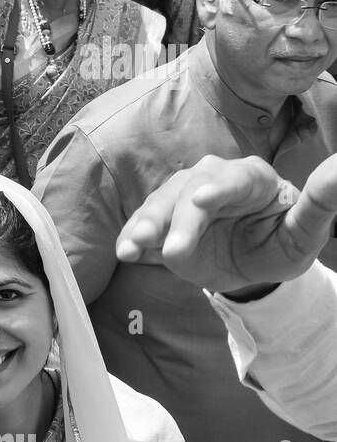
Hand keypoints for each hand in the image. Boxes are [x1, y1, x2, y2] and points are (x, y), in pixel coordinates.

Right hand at [114, 153, 336, 293]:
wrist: (249, 262)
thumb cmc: (281, 243)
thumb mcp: (305, 233)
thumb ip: (321, 204)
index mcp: (252, 179)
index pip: (234, 178)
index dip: (217, 189)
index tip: (202, 201)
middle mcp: (212, 181)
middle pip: (189, 193)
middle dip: (177, 221)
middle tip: (174, 251)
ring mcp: (181, 200)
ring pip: (160, 205)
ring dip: (145, 225)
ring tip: (132, 248)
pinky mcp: (161, 221)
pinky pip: (143, 227)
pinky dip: (132, 238)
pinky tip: (125, 251)